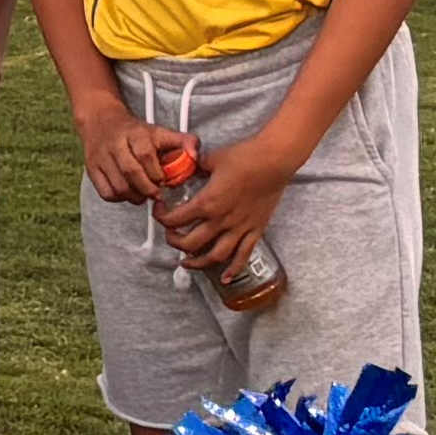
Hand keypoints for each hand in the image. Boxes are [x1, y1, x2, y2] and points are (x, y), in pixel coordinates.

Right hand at [78, 109, 188, 205]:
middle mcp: (115, 144)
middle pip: (131, 172)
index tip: (164, 181)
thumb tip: (195, 156)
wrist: (100, 121)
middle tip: (156, 194)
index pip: (146, 155)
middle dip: (147, 188)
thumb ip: (183, 141)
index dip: (157, 173)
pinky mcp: (91, 169)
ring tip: (143, 195)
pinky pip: (105, 192)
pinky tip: (128, 193)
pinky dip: (119, 198)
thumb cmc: (136, 132)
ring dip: (134, 196)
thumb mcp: (160, 131)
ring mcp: (100, 157)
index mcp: (135, 133)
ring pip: (118, 186)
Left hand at [146, 132, 300, 275]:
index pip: (174, 220)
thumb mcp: (211, 160)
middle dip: (175, 243)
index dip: (161, 218)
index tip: (160, 211)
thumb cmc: (245, 156)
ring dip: (198, 263)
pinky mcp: (255, 229)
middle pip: (189, 244)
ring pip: (214, 256)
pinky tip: (225, 278)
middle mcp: (221, 220)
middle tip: (171, 236)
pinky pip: (244, 255)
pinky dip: (233, 269)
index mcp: (206, 202)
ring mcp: (239, 228)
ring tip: (187, 262)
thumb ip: (195, 168)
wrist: (275, 160)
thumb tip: (186, 168)